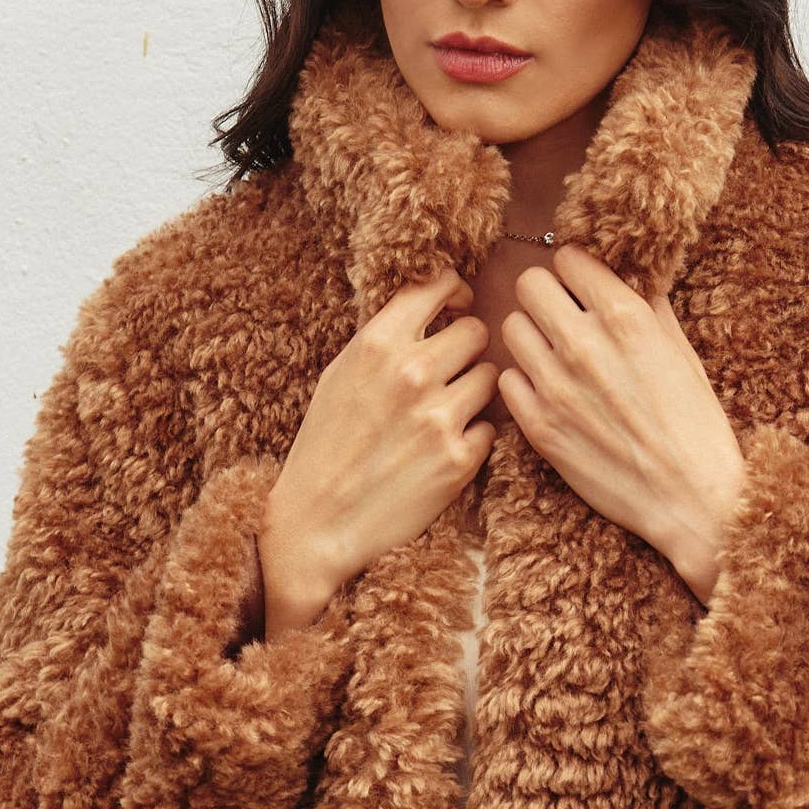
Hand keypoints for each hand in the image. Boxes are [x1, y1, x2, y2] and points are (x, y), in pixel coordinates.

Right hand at [260, 269, 497, 627]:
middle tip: (449, 370)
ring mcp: (439, 417)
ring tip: (443, 412)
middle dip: (466, 347)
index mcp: (376, 345)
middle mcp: (411, 373)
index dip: (453, 290)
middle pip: (476, 331)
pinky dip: (473, 435)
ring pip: (490, 378)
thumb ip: (384, 340)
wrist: (317, 523)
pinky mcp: (460, 459)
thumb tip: (431, 308)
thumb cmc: (324, 447)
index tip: (455, 303)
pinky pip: (489, 427)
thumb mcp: (340, 376)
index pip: (436, 286)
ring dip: (474, 390)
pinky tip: (442, 449)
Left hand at [497, 243, 743, 604]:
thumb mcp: (682, 353)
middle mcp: (583, 344)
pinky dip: (525, 381)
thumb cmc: (696, 425)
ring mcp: (554, 386)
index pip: (569, 259)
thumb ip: (648, 308)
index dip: (577, 271)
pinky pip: (507, 380)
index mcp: (624, 317)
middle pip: (529, 285)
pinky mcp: (537, 426)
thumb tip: (626, 276)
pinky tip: (551, 392)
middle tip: (563, 316)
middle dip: (546, 295)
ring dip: (532, 336)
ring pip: (511, 328)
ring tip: (556, 355)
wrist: (690, 499)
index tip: (584, 287)